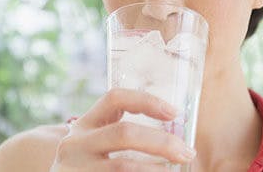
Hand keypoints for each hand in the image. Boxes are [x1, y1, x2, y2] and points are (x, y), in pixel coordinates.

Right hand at [50, 88, 195, 171]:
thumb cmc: (85, 166)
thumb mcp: (93, 145)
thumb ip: (119, 136)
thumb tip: (174, 140)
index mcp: (84, 125)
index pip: (114, 98)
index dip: (146, 100)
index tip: (173, 112)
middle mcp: (75, 143)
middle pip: (124, 133)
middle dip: (161, 142)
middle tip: (186, 152)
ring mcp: (75, 169)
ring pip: (124, 167)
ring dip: (156, 170)